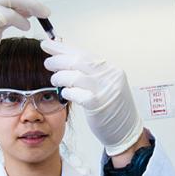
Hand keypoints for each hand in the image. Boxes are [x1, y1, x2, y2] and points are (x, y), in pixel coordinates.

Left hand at [41, 39, 143, 155]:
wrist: (127, 130)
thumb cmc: (114, 109)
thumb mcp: (106, 85)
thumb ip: (91, 74)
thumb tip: (67, 60)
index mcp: (111, 69)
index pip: (83, 53)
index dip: (62, 47)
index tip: (48, 44)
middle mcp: (109, 76)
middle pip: (77, 60)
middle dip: (58, 60)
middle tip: (47, 62)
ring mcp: (104, 89)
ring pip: (74, 75)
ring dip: (59, 77)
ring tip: (55, 80)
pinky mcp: (97, 104)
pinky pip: (75, 93)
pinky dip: (66, 92)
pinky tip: (64, 94)